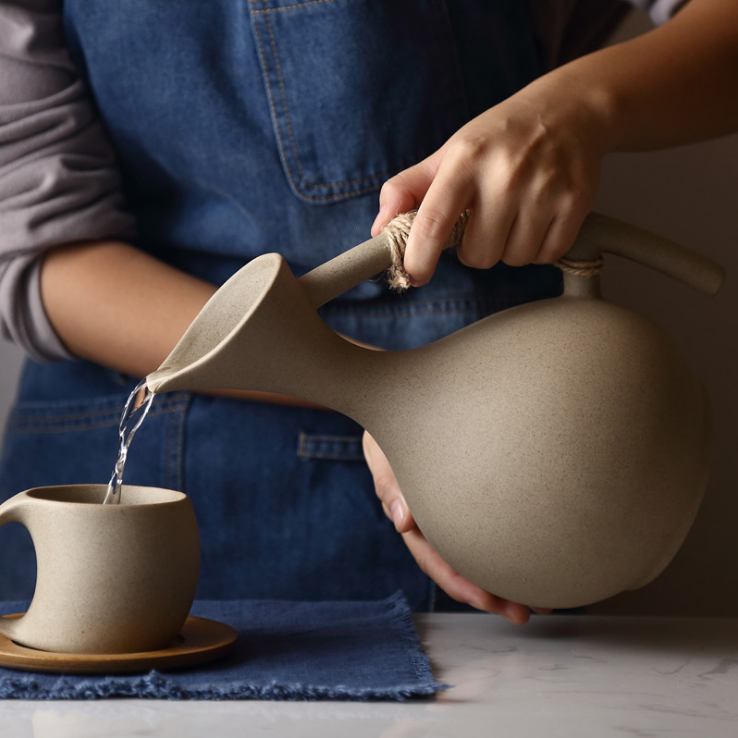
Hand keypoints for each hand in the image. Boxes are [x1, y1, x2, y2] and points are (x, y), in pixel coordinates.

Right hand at [362, 431, 549, 623]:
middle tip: (528, 612)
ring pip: (477, 553)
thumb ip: (390, 483)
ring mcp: (449, 513)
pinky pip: (486, 528)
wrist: (398, 405)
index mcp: (411, 519)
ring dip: (505, 577)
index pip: (436, 561)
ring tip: (542, 596)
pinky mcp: (467, 498)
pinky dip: (507, 546)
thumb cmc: (390, 429)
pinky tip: (531, 554)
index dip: (462, 586)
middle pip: (462, 567)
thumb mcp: (383, 451)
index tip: (490, 603)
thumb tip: (403, 522)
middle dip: (493, 594)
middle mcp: (432, 523)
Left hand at [371, 71, 613, 284]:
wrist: (569, 110)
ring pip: (512, 259)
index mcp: (465, 159)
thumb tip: (378, 230)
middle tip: (483, 222)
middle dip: (474, 249)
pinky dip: (538, 248)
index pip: (433, 223)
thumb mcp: (449, 153)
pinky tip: (537, 218)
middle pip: (477, 255)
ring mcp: (545, 188)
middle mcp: (506, 173)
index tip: (414, 275)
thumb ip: (407, 189)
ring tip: (513, 215)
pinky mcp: (576, 202)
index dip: (418, 258)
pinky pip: (545, 256)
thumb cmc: (498, 138)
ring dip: (507, 248)